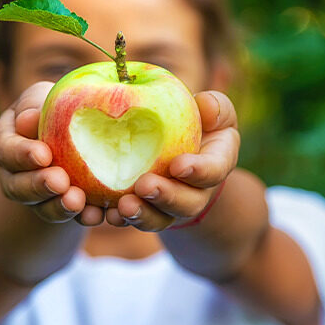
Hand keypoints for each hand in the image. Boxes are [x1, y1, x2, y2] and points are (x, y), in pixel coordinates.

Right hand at [0, 82, 104, 225]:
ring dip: (58, 206)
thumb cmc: (53, 106)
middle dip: (39, 185)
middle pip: (18, 186)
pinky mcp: (58, 207)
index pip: (6, 149)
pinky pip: (67, 216)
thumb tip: (29, 119)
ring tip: (77, 201)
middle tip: (60, 182)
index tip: (43, 155)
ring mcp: (34, 196)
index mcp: (4, 142)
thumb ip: (33, 105)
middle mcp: (13, 174)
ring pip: (40, 207)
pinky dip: (81, 217)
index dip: (22, 154)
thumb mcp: (42, 97)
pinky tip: (95, 214)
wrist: (74, 129)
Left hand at [106, 91, 239, 230]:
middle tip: (145, 186)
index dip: (199, 171)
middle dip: (166, 196)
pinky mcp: (148, 211)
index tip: (178, 165)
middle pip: (187, 203)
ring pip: (160, 218)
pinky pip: (136, 219)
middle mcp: (197, 192)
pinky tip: (107, 213)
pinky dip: (121, 218)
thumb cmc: (202, 124)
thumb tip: (205, 105)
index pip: (214, 170)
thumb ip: (216, 107)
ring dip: (142, 214)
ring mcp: (171, 206)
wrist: (184, 153)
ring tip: (124, 205)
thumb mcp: (215, 111)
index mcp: (217, 164)